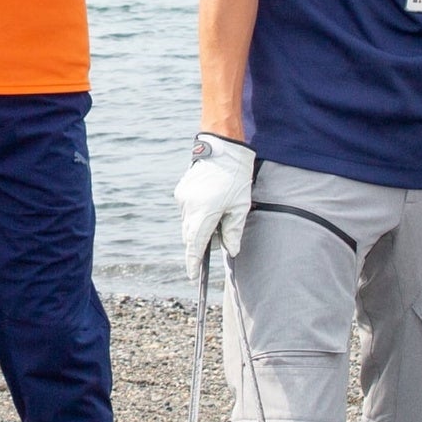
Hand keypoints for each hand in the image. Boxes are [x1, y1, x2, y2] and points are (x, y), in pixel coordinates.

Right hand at [177, 134, 255, 284]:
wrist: (222, 146)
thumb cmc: (235, 177)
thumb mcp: (240, 206)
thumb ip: (234, 231)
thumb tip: (231, 250)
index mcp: (204, 213)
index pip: (195, 245)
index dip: (193, 262)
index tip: (193, 275)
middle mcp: (189, 208)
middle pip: (190, 236)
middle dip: (202, 242)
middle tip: (221, 238)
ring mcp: (182, 198)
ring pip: (188, 224)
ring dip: (199, 227)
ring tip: (219, 215)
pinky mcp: (181, 191)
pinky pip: (186, 211)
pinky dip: (196, 214)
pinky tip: (211, 204)